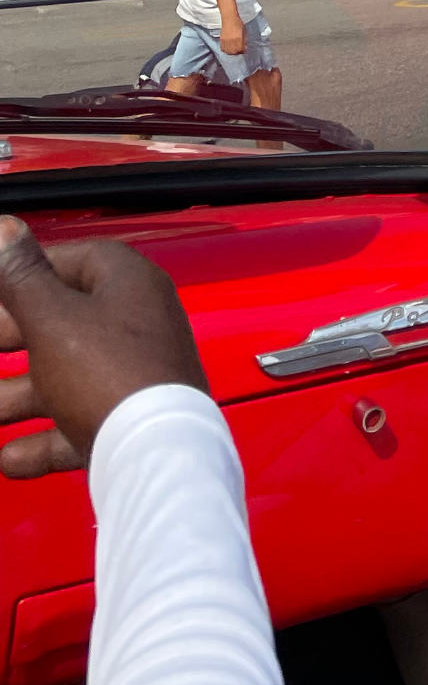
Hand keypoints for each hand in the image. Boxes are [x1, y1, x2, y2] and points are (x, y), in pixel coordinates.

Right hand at [0, 219, 207, 476]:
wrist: (155, 453)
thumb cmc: (109, 373)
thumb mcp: (53, 318)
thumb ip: (23, 277)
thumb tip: (4, 226)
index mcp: (128, 284)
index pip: (77, 259)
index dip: (31, 270)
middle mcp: (138, 323)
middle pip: (65, 321)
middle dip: (14, 337)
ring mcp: (136, 375)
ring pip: (65, 380)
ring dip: (17, 397)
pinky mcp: (130, 424)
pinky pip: (77, 427)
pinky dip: (42, 441)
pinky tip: (8, 458)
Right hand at [220, 25, 245, 56]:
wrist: (229, 18)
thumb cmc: (238, 23)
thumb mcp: (244, 32)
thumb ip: (244, 40)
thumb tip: (245, 47)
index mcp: (239, 38)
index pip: (241, 49)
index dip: (242, 51)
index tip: (243, 50)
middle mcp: (232, 41)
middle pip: (234, 52)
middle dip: (237, 52)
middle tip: (238, 50)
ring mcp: (226, 41)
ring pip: (228, 51)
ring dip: (231, 52)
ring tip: (233, 50)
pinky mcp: (221, 40)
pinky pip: (223, 48)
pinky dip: (225, 50)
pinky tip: (228, 49)